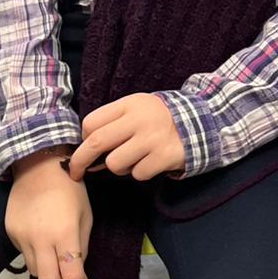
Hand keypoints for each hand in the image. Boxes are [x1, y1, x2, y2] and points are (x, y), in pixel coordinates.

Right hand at [4, 149, 92, 278]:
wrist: (37, 166)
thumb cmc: (69, 188)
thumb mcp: (85, 216)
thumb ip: (82, 246)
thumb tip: (78, 269)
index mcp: (64, 233)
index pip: (71, 276)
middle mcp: (40, 239)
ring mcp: (22, 237)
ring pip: (35, 271)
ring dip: (49, 273)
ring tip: (57, 264)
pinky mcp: (11, 233)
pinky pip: (24, 255)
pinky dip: (37, 258)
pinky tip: (43, 244)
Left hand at [68, 95, 186, 181]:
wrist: (202, 123)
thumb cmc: (160, 120)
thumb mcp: (138, 109)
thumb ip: (113, 123)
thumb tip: (84, 151)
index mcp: (130, 104)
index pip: (91, 122)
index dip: (83, 139)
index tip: (85, 147)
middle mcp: (140, 119)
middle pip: (96, 143)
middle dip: (80, 161)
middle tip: (76, 173)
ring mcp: (152, 138)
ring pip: (114, 163)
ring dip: (119, 168)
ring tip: (134, 158)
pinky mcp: (164, 156)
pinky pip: (138, 174)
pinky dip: (141, 172)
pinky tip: (152, 162)